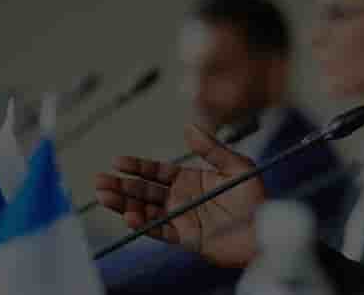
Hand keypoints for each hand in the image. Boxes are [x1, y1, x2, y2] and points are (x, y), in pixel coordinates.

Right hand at [95, 125, 264, 267]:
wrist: (264, 230)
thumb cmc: (255, 198)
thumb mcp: (237, 166)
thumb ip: (212, 149)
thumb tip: (189, 126)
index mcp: (191, 179)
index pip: (157, 171)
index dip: (137, 166)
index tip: (117, 161)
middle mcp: (181, 198)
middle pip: (144, 190)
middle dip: (121, 185)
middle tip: (99, 180)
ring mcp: (181, 218)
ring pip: (146, 210)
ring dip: (124, 204)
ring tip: (105, 196)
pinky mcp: (184, 238)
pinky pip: (159, 231)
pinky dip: (143, 224)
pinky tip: (129, 216)